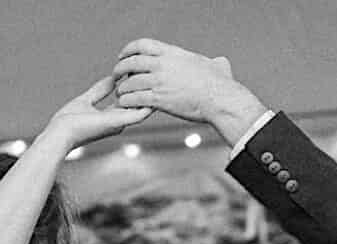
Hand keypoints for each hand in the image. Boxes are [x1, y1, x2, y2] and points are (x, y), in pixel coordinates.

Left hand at [40, 75, 150, 150]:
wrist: (59, 134)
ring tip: (161, 75)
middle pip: (141, 103)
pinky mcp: (119, 121)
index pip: (132, 100)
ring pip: (145, 106)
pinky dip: (150, 101)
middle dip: (150, 87)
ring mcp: (121, 122)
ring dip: (153, 92)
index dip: (139, 85)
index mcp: (113, 117)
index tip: (146, 73)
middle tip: (158, 71)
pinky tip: (158, 88)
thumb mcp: (86, 100)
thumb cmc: (67, 122)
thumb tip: (112, 78)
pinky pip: (142, 112)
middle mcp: (120, 121)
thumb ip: (100, 90)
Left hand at [111, 41, 267, 141]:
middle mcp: (163, 64)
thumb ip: (213, 62)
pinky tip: (126, 105)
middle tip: (116, 77)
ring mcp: (159, 81)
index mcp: (172, 53)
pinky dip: (126, 102)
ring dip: (121, 90)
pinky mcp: (158, 99)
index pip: (142, 44)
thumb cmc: (219, 84)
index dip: (128, 50)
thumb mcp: (215, 65)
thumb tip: (220, 62)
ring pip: (128, 83)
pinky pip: (133, 99)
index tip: (122, 57)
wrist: (219, 98)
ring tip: (121, 95)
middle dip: (119, 70)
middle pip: (130, 63)